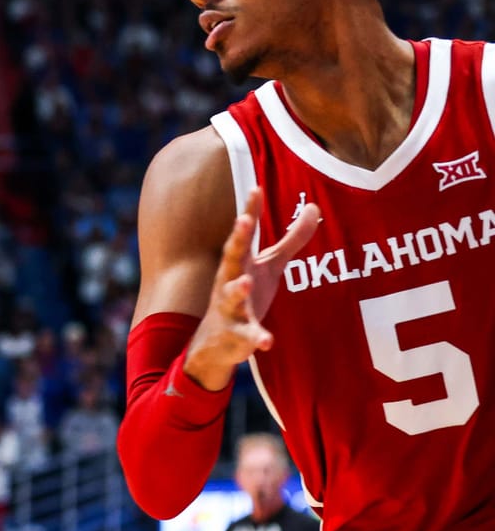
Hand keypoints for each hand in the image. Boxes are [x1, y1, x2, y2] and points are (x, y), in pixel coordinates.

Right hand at [184, 187, 319, 389]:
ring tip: (245, 281)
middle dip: (235, 239)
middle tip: (241, 220)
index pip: (245, 233)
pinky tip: (267, 340)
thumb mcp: (270, 265)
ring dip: (237, 288)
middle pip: (231, 256)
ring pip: (231, 295)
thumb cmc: (246, 294)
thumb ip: (292, 239)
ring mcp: (230, 306)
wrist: (216, 340)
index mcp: (239, 262)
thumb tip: (314, 207)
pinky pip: (247, 334)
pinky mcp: (236, 332)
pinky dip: (256, 336)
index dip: (250, 211)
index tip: (256, 189)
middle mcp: (230, 279)